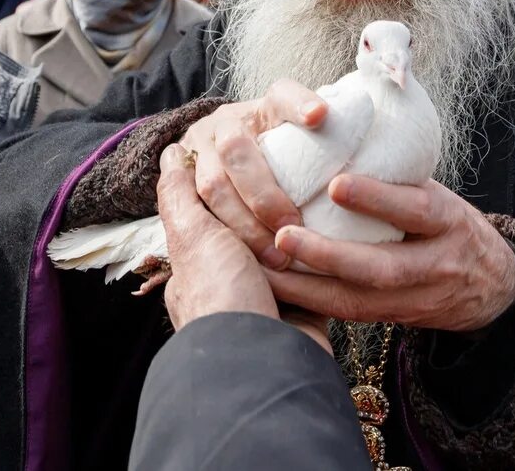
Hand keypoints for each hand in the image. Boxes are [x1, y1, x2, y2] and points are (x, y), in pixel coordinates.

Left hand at [157, 144, 329, 349]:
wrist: (263, 359)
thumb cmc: (221, 297)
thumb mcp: (193, 237)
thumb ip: (179, 197)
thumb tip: (169, 155)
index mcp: (200, 267)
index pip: (218, 212)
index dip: (238, 188)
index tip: (261, 159)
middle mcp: (232, 284)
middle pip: (257, 231)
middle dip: (275, 212)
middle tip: (301, 182)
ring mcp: (269, 299)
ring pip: (290, 251)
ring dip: (305, 233)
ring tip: (329, 198)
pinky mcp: (305, 310)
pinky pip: (319, 276)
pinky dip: (329, 257)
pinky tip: (344, 230)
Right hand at [179, 80, 327, 268]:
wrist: (229, 160)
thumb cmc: (286, 163)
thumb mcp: (305, 148)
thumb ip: (329, 147)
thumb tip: (369, 155)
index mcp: (266, 107)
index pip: (283, 96)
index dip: (298, 104)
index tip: (320, 117)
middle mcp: (228, 121)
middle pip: (236, 149)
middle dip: (265, 193)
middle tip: (292, 225)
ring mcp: (200, 148)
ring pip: (212, 185)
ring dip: (244, 222)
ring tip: (275, 253)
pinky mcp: (180, 178)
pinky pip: (192, 209)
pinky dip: (223, 235)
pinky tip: (246, 258)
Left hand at [267, 174, 514, 332]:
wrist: (492, 285)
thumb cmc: (450, 224)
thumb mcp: (440, 194)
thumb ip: (399, 177)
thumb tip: (341, 132)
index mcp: (449, 221)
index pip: (417, 209)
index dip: (377, 198)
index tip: (335, 184)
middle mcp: (436, 264)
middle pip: (383, 267)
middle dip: (329, 255)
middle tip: (284, 235)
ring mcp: (417, 299)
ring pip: (360, 302)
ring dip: (309, 287)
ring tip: (268, 268)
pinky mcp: (395, 320)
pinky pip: (349, 315)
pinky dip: (311, 303)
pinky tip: (278, 289)